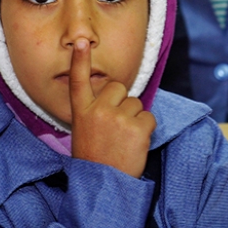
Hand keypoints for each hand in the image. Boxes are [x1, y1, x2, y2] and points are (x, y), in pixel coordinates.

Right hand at [69, 38, 155, 177]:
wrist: (103, 186)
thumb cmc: (94, 160)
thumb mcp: (84, 132)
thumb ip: (95, 111)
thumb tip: (117, 97)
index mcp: (80, 111)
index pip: (78, 80)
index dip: (80, 59)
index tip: (81, 41)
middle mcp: (97, 110)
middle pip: (119, 89)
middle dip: (122, 103)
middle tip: (115, 128)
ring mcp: (117, 118)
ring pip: (136, 104)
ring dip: (135, 119)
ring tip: (124, 140)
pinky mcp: (136, 127)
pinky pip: (149, 118)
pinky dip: (146, 130)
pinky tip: (134, 144)